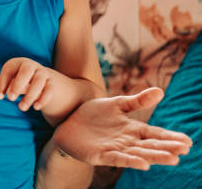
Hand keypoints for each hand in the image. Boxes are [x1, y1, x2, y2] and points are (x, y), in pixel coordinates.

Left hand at [0, 57, 53, 110]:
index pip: (9, 70)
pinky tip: (35, 107)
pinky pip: (50, 89)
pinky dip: (43, 99)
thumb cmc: (15, 80)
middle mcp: (30, 65)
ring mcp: (42, 73)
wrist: (38, 78)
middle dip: (18, 84)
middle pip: (27, 69)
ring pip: (39, 81)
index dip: (3, 83)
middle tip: (10, 99)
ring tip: (21, 108)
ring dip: (30, 95)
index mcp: (16, 63)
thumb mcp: (5, 84)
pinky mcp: (51, 83)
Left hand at [53, 87, 192, 169]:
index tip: (187, 141)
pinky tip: (143, 164)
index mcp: (131, 129)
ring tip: (172, 158)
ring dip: (154, 156)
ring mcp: (114, 148)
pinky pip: (117, 159)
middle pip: (149, 145)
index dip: (169, 137)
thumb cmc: (93, 114)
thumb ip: (137, 101)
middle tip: (184, 149)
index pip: (154, 134)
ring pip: (137, 154)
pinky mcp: (100, 154)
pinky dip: (130, 161)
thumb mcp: (116, 104)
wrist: (67, 121)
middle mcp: (126, 141)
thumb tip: (161, 91)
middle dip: (166, 148)